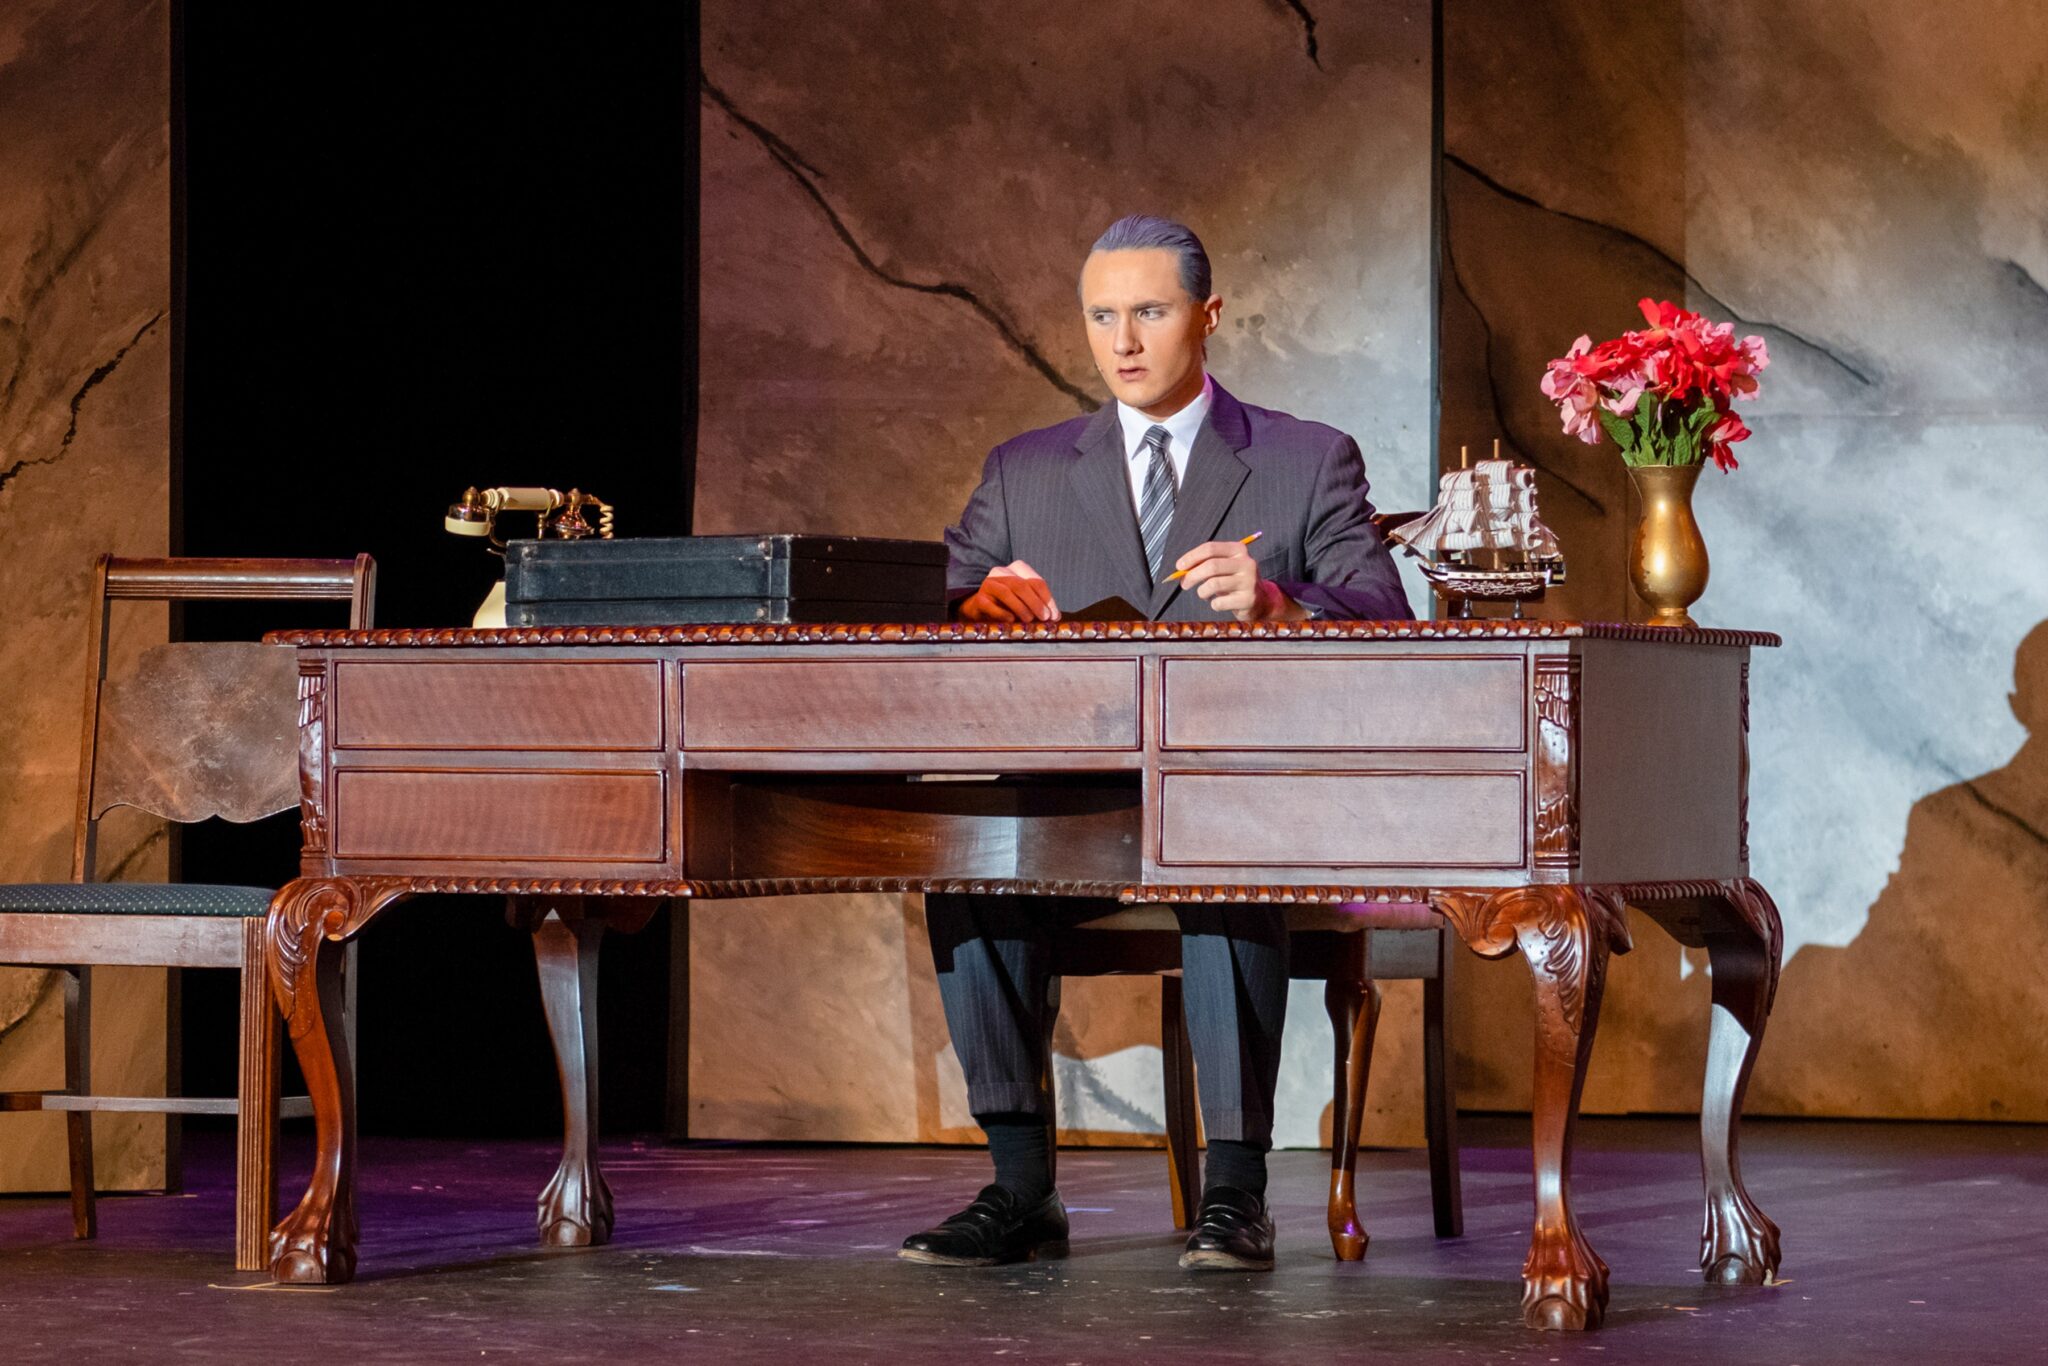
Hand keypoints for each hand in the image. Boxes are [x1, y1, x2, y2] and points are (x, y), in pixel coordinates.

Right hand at [958, 560, 1060, 622]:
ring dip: (1021, 608)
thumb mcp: (1025, 601)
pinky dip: (1003, 613)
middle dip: (1036, 603)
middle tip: (1044, 618)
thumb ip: (1039, 605)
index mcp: (1017, 569)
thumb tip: (1055, 616)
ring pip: (1007, 592)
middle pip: (1022, 585)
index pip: (1036, 582)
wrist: (980, 609)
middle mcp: (1002, 572)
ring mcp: (989, 584)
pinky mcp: (979, 598)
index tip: (1054, 616)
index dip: (1047, 599)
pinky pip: (991, 605)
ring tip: (1029, 620)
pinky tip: (1011, 620)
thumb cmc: (1007, 604)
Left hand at [1173, 542, 1304, 622]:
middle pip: (1211, 566)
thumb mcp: (1224, 567)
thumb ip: (1205, 564)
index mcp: (1239, 549)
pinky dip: (1213, 604)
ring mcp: (1249, 581)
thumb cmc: (1234, 581)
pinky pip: (1219, 602)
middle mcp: (1246, 563)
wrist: (1261, 600)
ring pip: (1213, 584)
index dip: (1192, 557)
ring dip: (1202, 591)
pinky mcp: (1248, 599)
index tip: (1179, 567)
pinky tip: (1218, 603)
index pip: (1211, 548)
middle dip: (1192, 575)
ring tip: (1203, 594)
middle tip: (1184, 584)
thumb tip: (1181, 570)